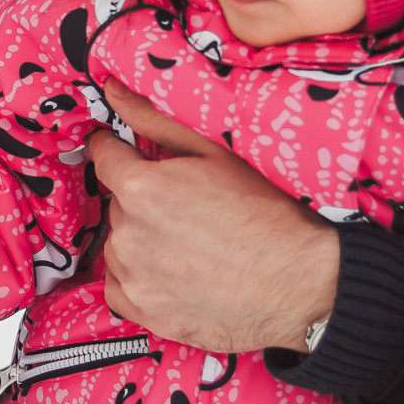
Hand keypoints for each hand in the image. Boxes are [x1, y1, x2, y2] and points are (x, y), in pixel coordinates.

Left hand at [83, 80, 337, 351]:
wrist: (299, 285)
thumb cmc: (267, 216)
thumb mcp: (216, 153)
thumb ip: (156, 120)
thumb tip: (115, 90)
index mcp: (142, 189)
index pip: (105, 156)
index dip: (118, 150)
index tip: (129, 154)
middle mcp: (128, 235)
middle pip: (119, 203)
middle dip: (143, 199)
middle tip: (186, 207)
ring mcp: (133, 278)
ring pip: (120, 243)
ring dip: (142, 239)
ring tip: (188, 243)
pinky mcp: (143, 313)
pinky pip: (119, 286)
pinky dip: (139, 277)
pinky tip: (174, 271)